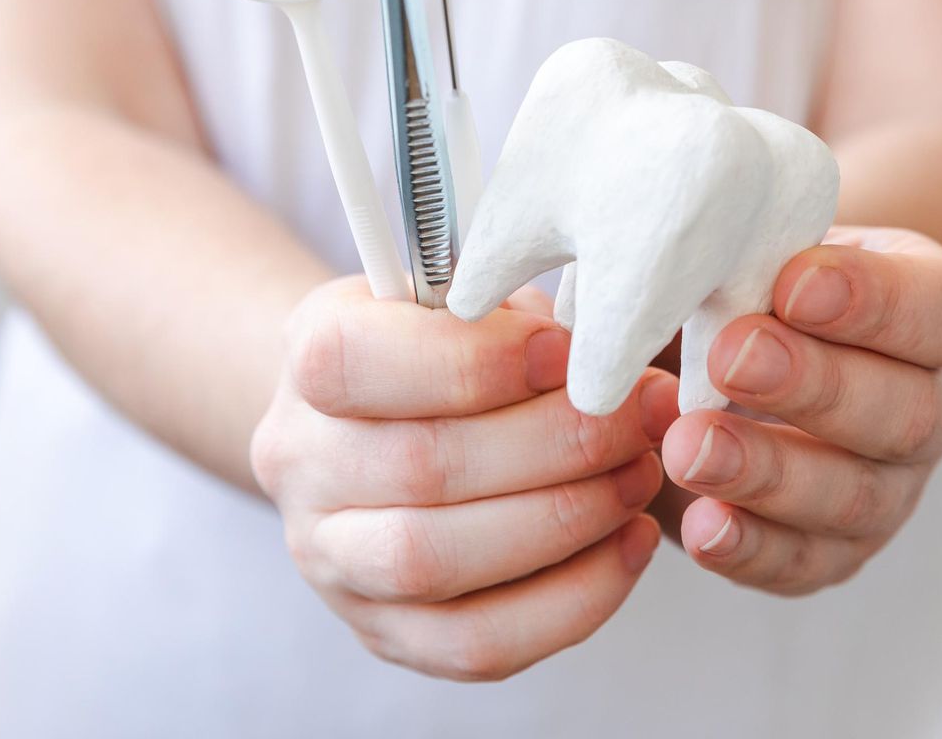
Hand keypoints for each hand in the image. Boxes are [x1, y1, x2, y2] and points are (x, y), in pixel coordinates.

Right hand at [252, 277, 679, 680]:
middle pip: (419, 467)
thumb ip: (512, 315)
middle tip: (640, 418)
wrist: (381, 423)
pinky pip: (474, 644)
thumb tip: (601, 351)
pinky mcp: (383, 630)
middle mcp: (301, 462)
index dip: (472, 362)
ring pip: (435, 561)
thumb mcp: (464, 296)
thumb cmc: (444, 347)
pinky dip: (569, 600)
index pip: (354, 360)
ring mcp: (332, 558)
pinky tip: (627, 544)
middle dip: (555, 444)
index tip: (566, 352)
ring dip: (563, 521)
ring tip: (637, 476)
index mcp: (311, 355)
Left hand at [659, 227, 941, 595]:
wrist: (737, 351)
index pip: (935, 309)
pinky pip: (802, 563)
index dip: (872, 301)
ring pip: (854, 495)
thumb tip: (678, 270)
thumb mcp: (759, 249)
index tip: (792, 284)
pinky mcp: (832, 552)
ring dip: (769, 473)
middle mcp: (929, 407)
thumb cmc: (756, 282)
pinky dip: (750, 546)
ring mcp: (890, 489)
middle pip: (903, 412)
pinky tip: (701, 523)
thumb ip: (742, 255)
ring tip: (690, 446)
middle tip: (731, 359)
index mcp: (930, 312)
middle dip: (814, 386)